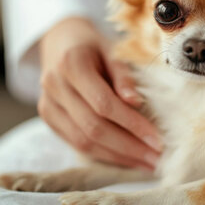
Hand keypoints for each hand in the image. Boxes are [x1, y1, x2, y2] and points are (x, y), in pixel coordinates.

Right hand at [38, 17, 161, 169]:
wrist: (61, 41)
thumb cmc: (95, 45)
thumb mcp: (113, 50)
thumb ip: (123, 75)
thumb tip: (136, 102)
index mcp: (71, 64)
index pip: (104, 104)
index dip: (132, 124)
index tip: (157, 139)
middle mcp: (54, 86)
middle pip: (93, 128)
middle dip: (129, 147)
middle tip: (157, 158)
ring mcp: (47, 105)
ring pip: (83, 141)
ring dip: (118, 157)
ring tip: (147, 163)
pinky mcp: (48, 118)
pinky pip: (76, 144)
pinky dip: (104, 155)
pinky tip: (127, 159)